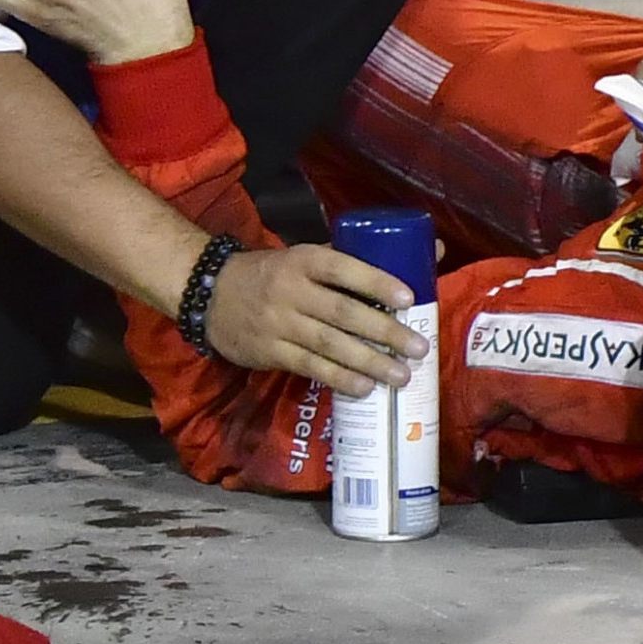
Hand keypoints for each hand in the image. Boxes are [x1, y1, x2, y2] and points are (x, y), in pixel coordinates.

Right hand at [208, 240, 428, 397]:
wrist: (212, 293)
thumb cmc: (274, 273)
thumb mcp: (306, 258)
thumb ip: (355, 262)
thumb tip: (430, 255)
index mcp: (305, 260)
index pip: (343, 268)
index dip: (376, 282)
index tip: (409, 297)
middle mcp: (293, 290)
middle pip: (343, 312)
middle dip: (384, 331)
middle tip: (419, 347)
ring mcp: (280, 323)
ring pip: (329, 344)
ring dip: (368, 362)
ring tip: (401, 375)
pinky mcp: (271, 352)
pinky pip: (310, 367)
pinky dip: (339, 378)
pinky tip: (364, 387)